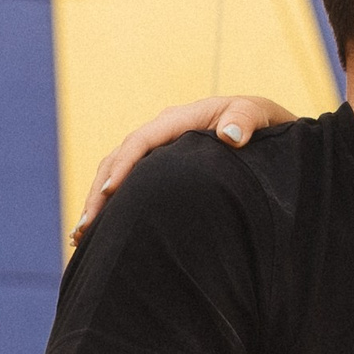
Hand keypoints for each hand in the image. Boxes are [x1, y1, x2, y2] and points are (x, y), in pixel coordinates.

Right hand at [74, 94, 300, 238]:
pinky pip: (128, 183)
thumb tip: (229, 135)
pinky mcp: (160, 168)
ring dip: (97, 202)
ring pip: (116, 172)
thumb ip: (248, 119)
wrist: (272, 131)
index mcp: (183, 119)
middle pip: (119, 158)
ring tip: (81, 238)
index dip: (125, 165)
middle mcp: (163, 132)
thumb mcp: (264, 115)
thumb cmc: (268, 124)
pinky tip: (98, 235)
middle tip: (85, 230)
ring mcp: (159, 151)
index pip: (143, 140)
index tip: (112, 193)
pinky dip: (109, 205)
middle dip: (99, 193)